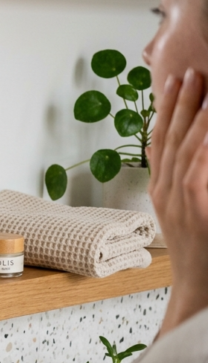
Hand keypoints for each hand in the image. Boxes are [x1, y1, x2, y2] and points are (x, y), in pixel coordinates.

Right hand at [146, 68, 207, 328]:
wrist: (200, 289)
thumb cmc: (204, 255)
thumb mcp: (191, 216)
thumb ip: (187, 187)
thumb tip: (180, 159)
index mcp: (162, 193)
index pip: (159, 144)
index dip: (165, 114)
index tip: (171, 86)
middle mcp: (163, 192)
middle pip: (167, 139)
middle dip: (178, 104)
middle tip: (187, 73)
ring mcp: (174, 199)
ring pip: (182, 146)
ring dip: (193, 113)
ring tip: (202, 85)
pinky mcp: (191, 204)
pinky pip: (196, 164)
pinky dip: (202, 139)